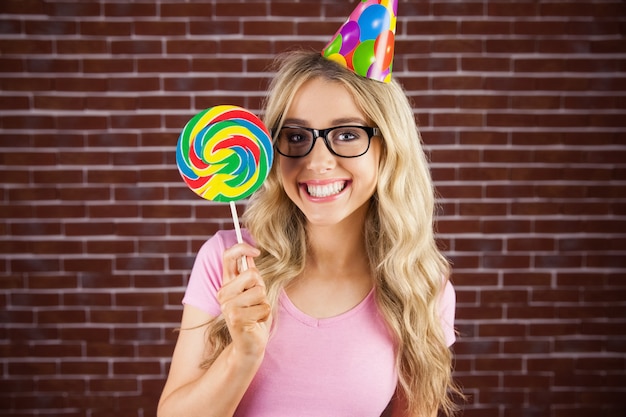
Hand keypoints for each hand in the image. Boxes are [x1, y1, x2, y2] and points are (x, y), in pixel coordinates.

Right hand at [217, 243, 271, 359]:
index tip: (256, 251)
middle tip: (256, 301)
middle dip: (261, 287)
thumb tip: (251, 254)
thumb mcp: (253, 292)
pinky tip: (256, 322)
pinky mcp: (235, 318)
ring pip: (259, 291)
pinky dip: (265, 315)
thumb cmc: (253, 317)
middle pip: (252, 274)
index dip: (242, 248)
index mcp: (227, 283)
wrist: (249, 345)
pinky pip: (263, 307)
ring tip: (256, 313)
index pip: (228, 256)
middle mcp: (223, 293)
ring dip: (264, 303)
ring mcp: (227, 306)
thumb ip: (250, 275)